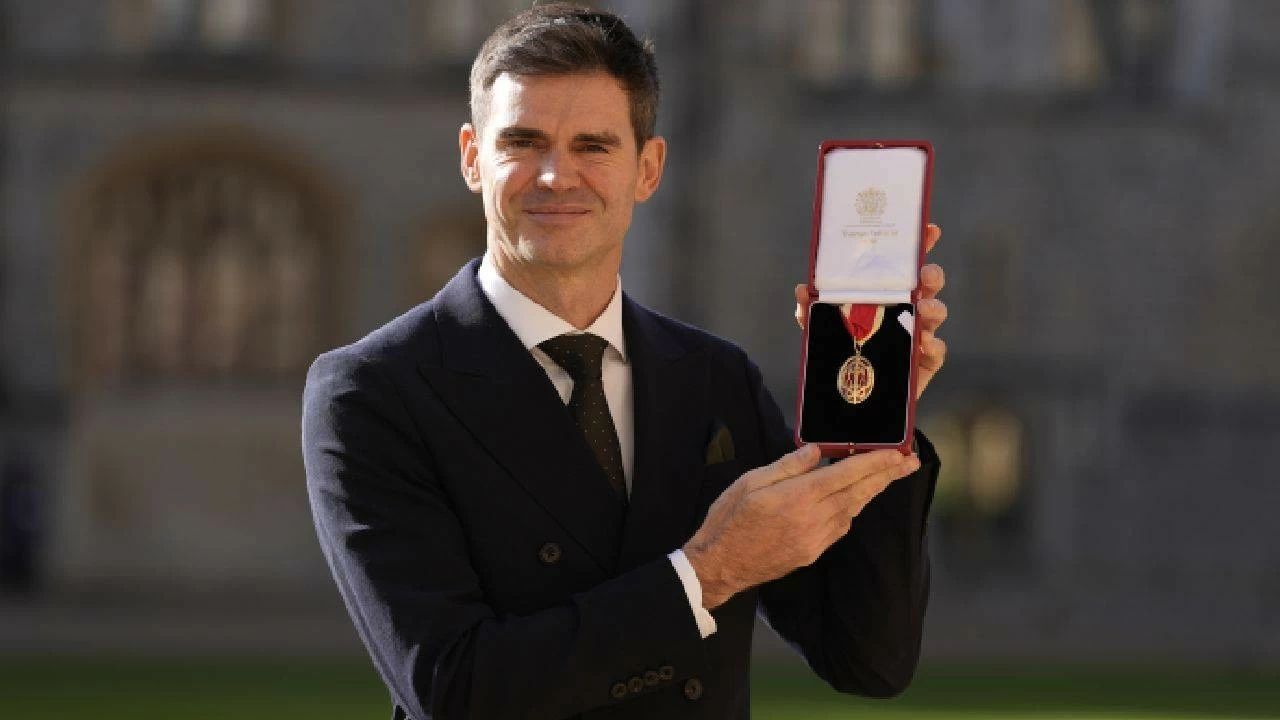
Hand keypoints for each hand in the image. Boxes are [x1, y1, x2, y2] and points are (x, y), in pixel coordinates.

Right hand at [682, 444, 920, 609]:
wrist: (720, 565)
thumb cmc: (729, 519)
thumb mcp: (751, 482)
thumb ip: (787, 466)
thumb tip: (816, 452)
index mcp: (797, 497)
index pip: (847, 474)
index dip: (876, 462)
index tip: (898, 453)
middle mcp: (813, 519)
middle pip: (859, 493)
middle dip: (887, 476)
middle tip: (910, 462)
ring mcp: (815, 540)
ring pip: (853, 510)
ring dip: (871, 491)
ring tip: (887, 476)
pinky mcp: (812, 553)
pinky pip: (840, 527)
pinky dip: (851, 509)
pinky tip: (853, 500)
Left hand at [794, 223, 947, 399]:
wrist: (853, 397)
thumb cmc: (843, 351)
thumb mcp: (822, 330)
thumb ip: (811, 311)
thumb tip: (802, 289)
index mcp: (887, 292)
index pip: (907, 263)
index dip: (921, 244)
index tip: (929, 229)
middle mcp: (907, 309)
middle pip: (929, 284)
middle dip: (932, 274)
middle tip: (925, 275)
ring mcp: (919, 334)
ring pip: (937, 313)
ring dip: (935, 308)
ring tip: (923, 308)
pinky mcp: (924, 362)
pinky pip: (937, 351)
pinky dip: (934, 345)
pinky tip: (924, 343)